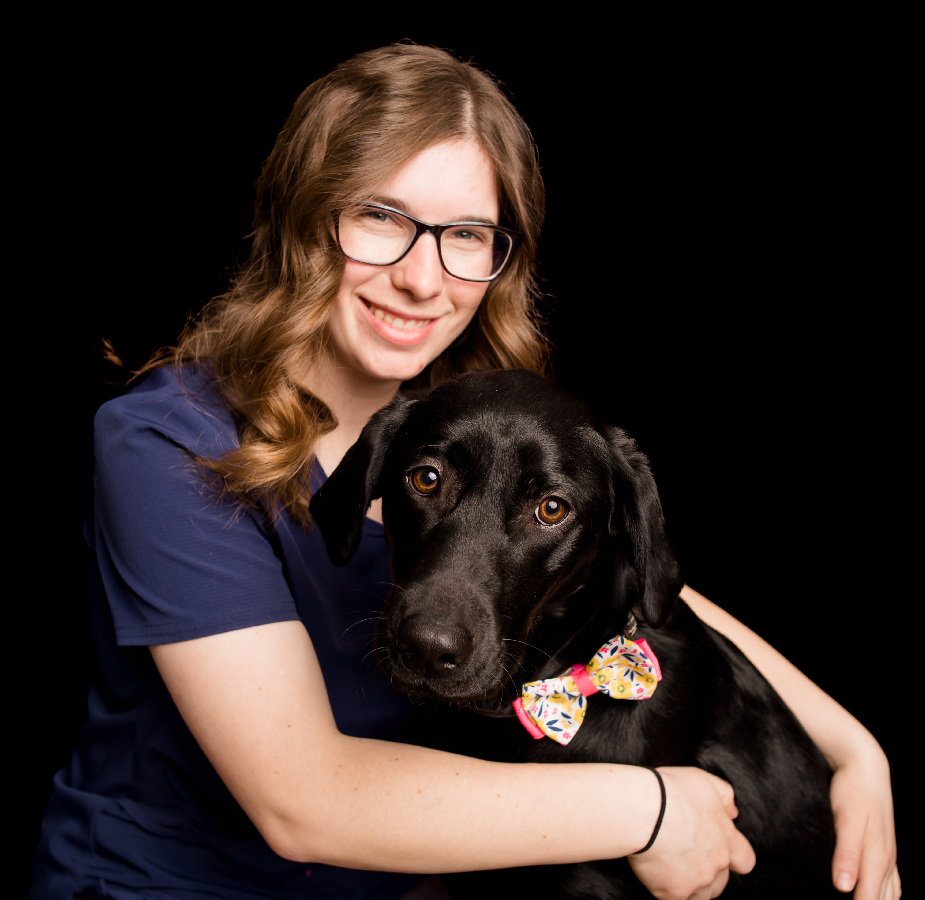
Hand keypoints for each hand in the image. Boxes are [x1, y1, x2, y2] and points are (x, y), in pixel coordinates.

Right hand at [628, 767, 754, 899]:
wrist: (643, 810)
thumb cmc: (671, 791)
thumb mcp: (704, 781)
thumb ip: (725, 796)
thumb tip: (733, 812)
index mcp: (726, 838)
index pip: (745, 860)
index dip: (734, 858)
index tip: (719, 851)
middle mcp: (717, 864)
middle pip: (722, 881)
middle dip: (708, 871)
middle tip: (685, 854)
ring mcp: (698, 881)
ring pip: (702, 895)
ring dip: (691, 885)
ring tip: (671, 865)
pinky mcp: (675, 893)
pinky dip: (667, 890)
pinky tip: (656, 873)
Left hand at [829, 750, 900, 898]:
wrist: (865, 766)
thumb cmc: (853, 791)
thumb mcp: (848, 820)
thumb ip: (847, 853)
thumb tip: (843, 887)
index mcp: (876, 860)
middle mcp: (885, 862)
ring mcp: (888, 857)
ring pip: (889, 896)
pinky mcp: (884, 850)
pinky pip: (890, 884)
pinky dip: (885, 898)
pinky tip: (878, 899)